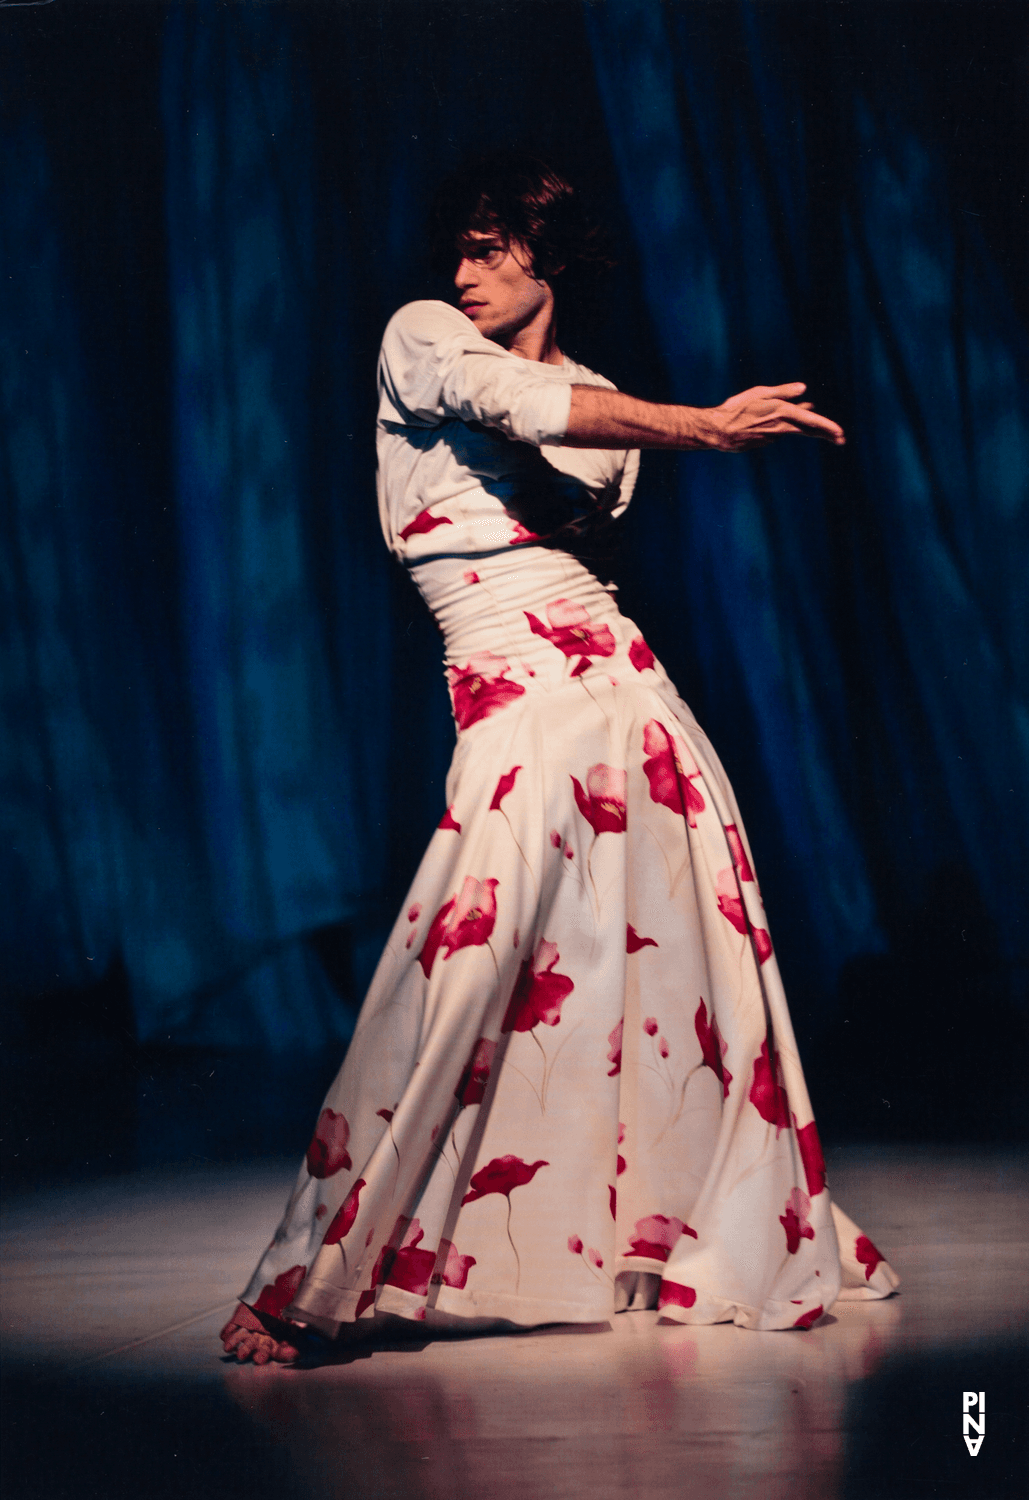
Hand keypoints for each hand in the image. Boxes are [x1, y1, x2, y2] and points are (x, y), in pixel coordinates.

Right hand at [710, 383, 844, 450]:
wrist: (719, 431)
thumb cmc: (736, 408)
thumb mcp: (760, 393)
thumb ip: (782, 392)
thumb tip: (803, 389)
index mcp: (781, 412)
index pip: (810, 421)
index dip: (827, 427)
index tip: (840, 433)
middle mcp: (781, 427)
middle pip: (808, 431)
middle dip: (826, 434)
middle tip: (841, 439)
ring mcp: (774, 436)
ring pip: (796, 431)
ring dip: (810, 429)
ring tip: (826, 432)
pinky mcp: (766, 441)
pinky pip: (781, 432)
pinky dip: (788, 427)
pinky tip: (789, 423)